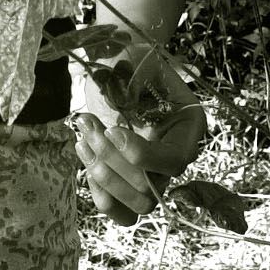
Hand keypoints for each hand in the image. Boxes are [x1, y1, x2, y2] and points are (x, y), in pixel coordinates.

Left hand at [73, 64, 205, 226]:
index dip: (141, 154)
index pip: (174, 160)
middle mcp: (175, 156)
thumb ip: (131, 82)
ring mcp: (153, 173)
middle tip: (87, 124)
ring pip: (138, 205)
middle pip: (151, 189)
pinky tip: (84, 154)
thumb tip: (118, 103)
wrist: (120, 63)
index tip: (112, 129)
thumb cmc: (130, 59)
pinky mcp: (129, 181)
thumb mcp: (135, 62)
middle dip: (111, 159)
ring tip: (82, 138)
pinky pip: (121, 210)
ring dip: (102, 175)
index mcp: (187, 127)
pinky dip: (99, 192)